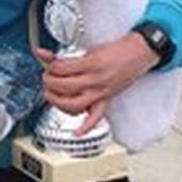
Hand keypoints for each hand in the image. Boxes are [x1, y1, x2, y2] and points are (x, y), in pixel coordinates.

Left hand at [34, 32, 157, 135]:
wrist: (139, 53)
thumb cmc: (117, 50)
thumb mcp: (89, 49)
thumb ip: (63, 55)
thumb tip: (41, 54)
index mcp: (92, 64)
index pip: (61, 68)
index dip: (50, 66)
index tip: (49, 64)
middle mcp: (96, 80)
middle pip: (64, 86)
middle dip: (50, 81)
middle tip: (48, 77)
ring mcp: (101, 92)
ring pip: (74, 104)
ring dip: (57, 101)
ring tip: (51, 94)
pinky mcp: (106, 100)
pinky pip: (96, 117)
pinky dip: (86, 126)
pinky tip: (77, 132)